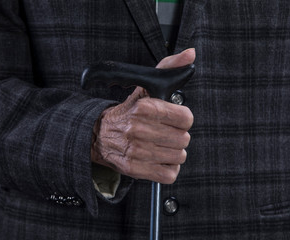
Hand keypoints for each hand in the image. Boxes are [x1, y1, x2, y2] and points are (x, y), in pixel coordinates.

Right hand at [91, 49, 195, 183]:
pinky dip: (167, 168)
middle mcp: (139, 129)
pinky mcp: (135, 169)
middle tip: (164, 132)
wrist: (99, 134)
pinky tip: (157, 158)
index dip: (183, 119)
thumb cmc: (128, 111)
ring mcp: (136, 151)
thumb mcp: (145, 86)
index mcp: (144, 107)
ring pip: (179, 157)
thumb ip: (169, 68)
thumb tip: (190, 54)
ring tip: (159, 145)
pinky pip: (169, 174)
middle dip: (177, 136)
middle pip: (184, 139)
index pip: (186, 118)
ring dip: (173, 152)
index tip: (173, 118)